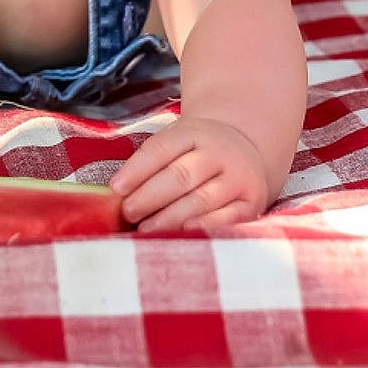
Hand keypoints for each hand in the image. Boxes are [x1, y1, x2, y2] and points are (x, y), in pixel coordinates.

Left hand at [109, 116, 273, 230]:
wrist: (247, 149)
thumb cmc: (198, 152)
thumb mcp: (178, 142)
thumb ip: (152, 162)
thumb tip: (117, 192)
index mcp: (193, 133)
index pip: (161, 149)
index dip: (137, 170)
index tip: (116, 188)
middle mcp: (219, 153)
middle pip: (180, 175)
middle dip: (150, 196)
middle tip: (128, 212)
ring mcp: (238, 177)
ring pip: (201, 199)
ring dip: (170, 218)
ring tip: (146, 230)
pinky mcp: (252, 202)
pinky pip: (227, 218)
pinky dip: (204, 226)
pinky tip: (183, 234)